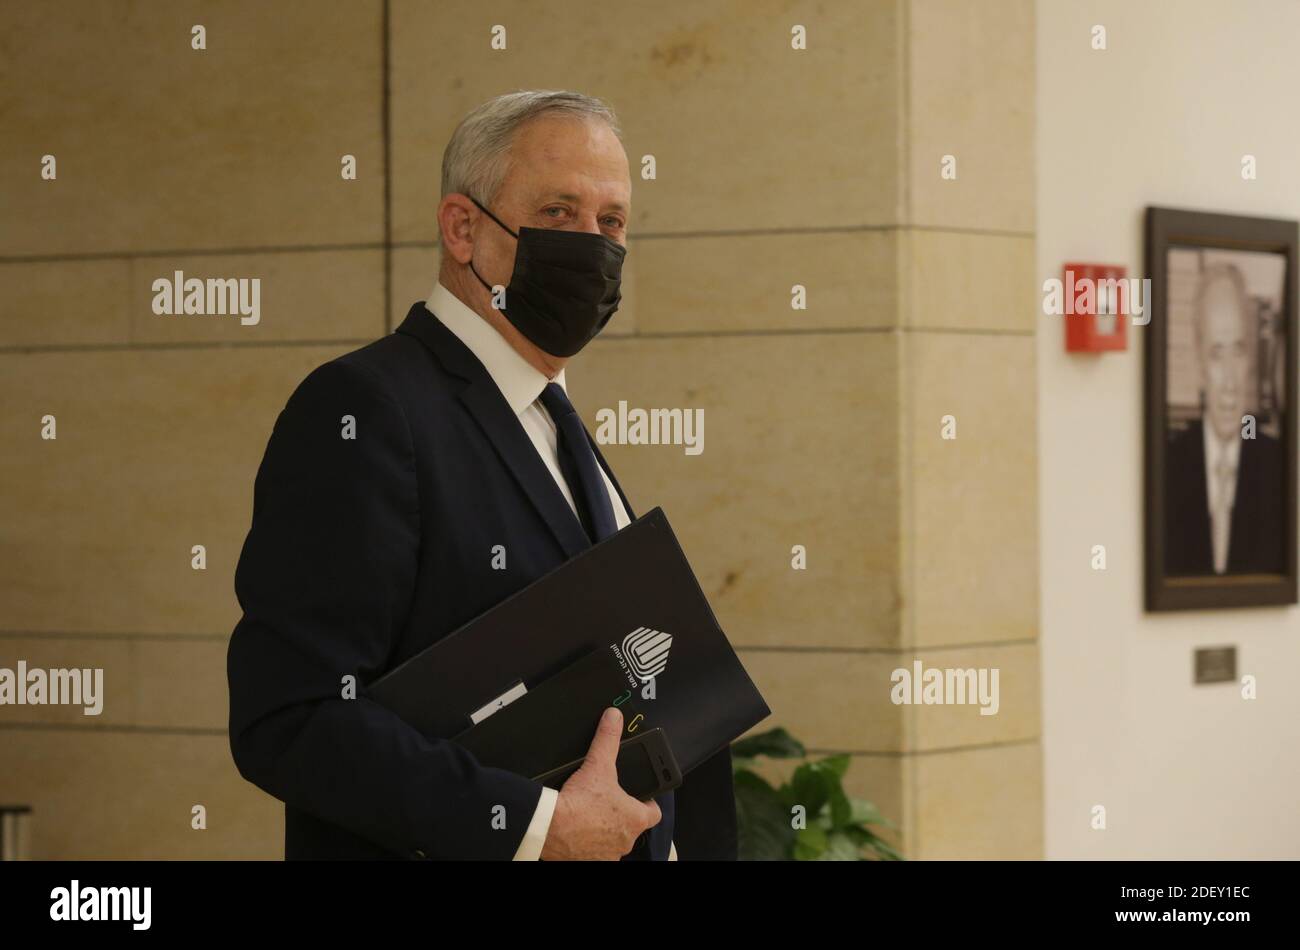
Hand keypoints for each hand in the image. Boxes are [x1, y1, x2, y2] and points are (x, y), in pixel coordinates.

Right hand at [539, 706, 661, 859]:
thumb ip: (608, 739)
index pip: (654, 812)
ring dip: (604, 831)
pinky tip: (577, 831)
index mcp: (636, 820)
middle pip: (631, 827)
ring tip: (589, 815)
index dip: (648, 802)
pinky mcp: (588, 861)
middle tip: (607, 801)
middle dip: (621, 815)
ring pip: (612, 841)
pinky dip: (587, 844)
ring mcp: (607, 855)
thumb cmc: (578, 804)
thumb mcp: (597, 764)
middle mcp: (625, 841)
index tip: (640, 796)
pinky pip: (593, 853)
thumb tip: (614, 718)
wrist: (549, 827)